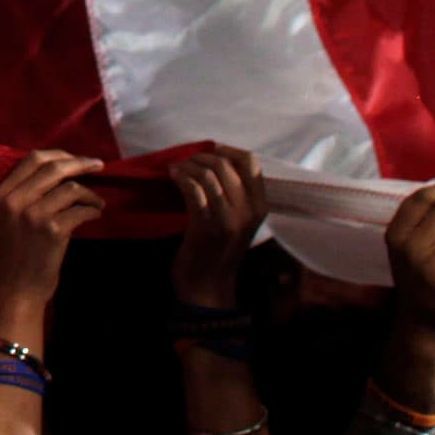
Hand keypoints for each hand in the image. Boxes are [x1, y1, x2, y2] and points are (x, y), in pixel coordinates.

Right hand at [0, 150, 101, 307]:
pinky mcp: (52, 231)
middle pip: (54, 167)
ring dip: (91, 194)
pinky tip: (95, 215)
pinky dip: (93, 211)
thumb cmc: (18, 250)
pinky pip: (81, 210)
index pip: (33, 158)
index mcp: (3, 193)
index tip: (78, 159)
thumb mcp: (11, 215)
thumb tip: (65, 166)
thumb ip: (28, 191)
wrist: (18, 287)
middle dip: (81, 164)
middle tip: (98, 166)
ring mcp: (33, 215)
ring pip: (71, 188)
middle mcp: (15, 200)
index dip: (60, 154)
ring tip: (97, 203)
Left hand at [169, 147, 265, 310]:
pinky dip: (180, 177)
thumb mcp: (240, 220)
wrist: (208, 284)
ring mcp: (227, 219)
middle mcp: (248, 211)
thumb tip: (218, 159)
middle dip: (202, 157)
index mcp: (260, 206)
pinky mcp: (205, 226)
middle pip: (226, 165)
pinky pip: (193, 189)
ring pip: (208, 175)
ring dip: (188, 166)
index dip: (230, 151)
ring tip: (177, 169)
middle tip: (187, 161)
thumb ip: (238, 194)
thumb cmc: (220, 249)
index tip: (213, 150)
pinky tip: (173, 176)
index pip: (252, 163)